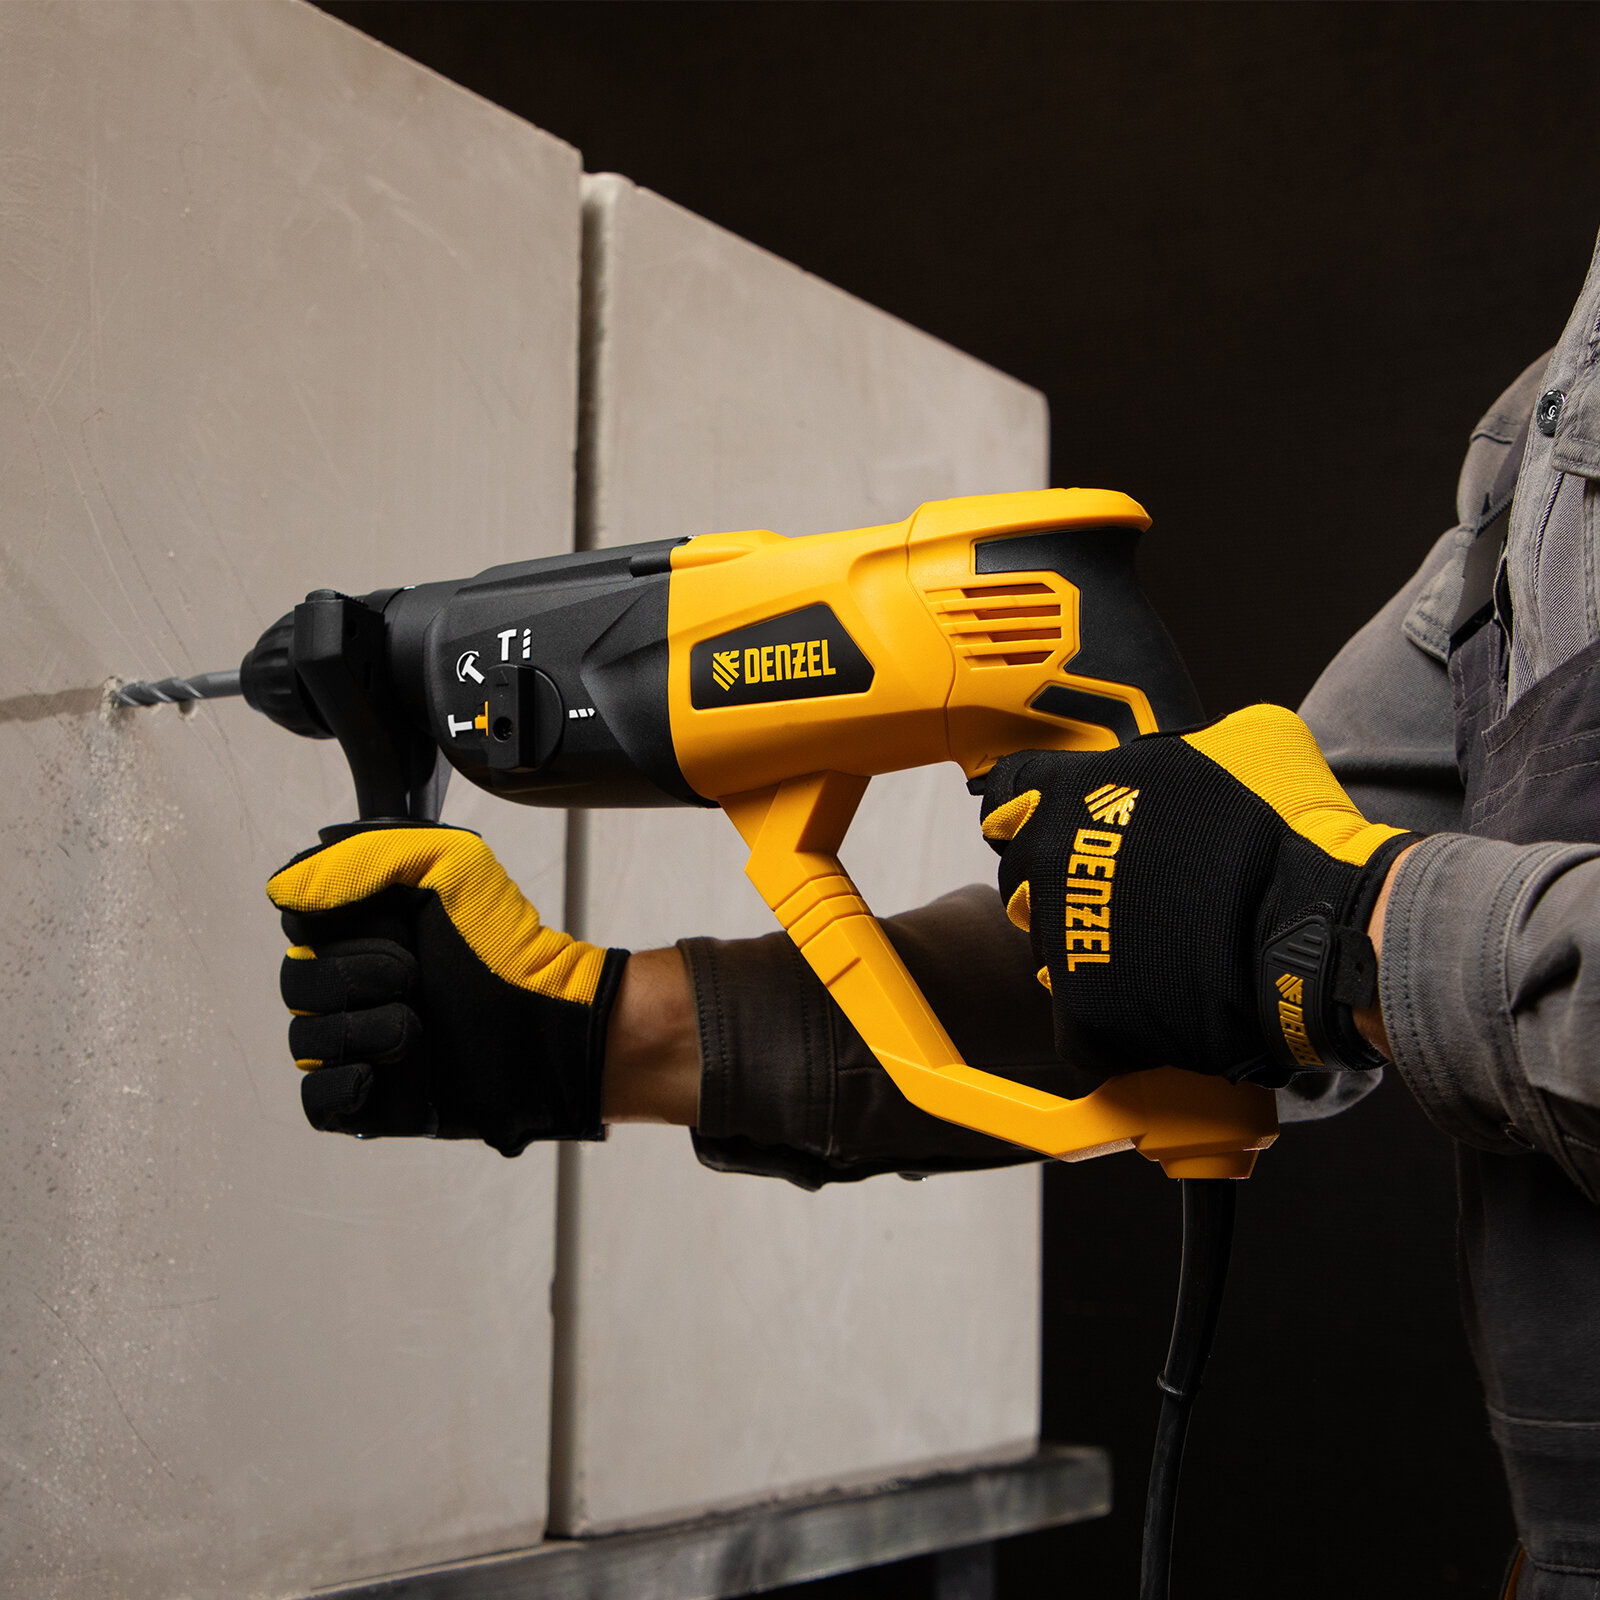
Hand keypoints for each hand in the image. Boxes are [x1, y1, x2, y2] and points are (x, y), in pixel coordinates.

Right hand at [265, 825, 626, 1153]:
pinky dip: (344, 1087)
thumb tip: (283, 889)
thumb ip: (367, 857)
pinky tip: (384, 1073)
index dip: (339, 931)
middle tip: (415, 977)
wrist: (549, 1025)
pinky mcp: (373, 1102)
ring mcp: (360, 1047)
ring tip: (418, 1030)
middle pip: (296, 987)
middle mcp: (354, 988)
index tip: (395, 926)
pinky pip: (318, 1103)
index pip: (299, 929)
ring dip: (364, 1032)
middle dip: (356, 979)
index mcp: (362, 934)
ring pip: (307, 1043)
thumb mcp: (453, 865)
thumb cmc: (506, 946)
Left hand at [979, 705, 1418, 1085]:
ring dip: (1085, 945)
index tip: (1067, 825)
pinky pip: (1074, 1016)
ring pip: (1046, 946)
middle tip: (1128, 892)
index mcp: (1072, 794)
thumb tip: (1188, 751)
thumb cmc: (1287, 833)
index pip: (1011, 796)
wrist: (1321, 927)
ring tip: (1150, 946)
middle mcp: (1051, 863)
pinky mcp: (1084, 1010)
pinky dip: (1107, 1014)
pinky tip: (1152, 1000)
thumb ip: (1187, 745)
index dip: (1035, 810)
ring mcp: (1061, 939)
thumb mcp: (1248, 740)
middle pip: (1023, 874)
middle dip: (1062, 880)